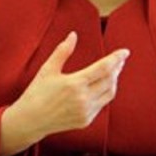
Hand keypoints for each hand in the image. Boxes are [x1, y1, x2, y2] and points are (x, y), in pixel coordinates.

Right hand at [0, 31, 129, 155]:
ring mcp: (86, 112)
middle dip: (117, 68)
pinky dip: (106, 93)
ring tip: (114, 72)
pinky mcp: (86, 121)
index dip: (116, 58)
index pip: (104, 68)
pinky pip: (102, 105)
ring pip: (110, 94)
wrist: (30, 120)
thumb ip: (63, 51)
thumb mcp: (48, 69)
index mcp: (75, 83)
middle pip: (110, 80)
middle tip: (119, 59)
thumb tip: (73, 35)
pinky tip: (102, 87)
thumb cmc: (37, 92)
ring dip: (114, 81)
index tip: (125, 51)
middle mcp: (83, 99)